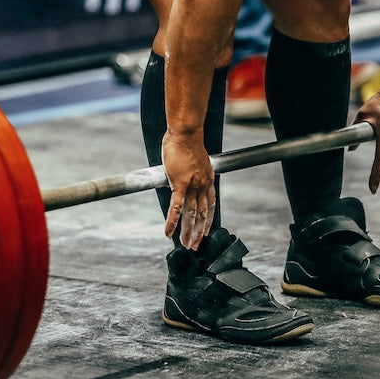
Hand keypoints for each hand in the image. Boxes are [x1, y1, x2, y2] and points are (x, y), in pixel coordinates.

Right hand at [161, 132, 215, 249]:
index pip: (210, 205)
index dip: (208, 220)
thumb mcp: (194, 159)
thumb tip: (180, 173)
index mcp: (207, 179)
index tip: (206, 231)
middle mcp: (203, 185)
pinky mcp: (180, 184)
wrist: (186, 133)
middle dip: (198, 231)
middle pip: (202, 214)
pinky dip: (172, 222)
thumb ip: (190, 169)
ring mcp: (192, 186)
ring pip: (191, 214)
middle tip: (195, 245)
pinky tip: (169, 233)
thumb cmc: (187, 141)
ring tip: (184, 244)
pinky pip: (176, 208)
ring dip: (187, 231)